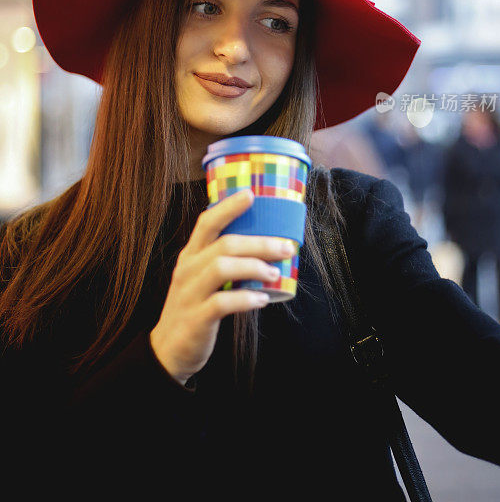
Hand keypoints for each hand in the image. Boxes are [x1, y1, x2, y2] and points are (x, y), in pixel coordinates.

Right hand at [149, 189, 295, 384]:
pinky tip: (261, 300)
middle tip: (286, 247)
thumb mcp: (200, 278)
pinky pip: (222, 303)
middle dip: (259, 243)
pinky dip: (245, 299)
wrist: (168, 350)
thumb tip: (265, 248)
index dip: (228, 207)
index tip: (251, 195)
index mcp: (191, 255)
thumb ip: (223, 261)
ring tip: (275, 274)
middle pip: (224, 244)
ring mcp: (190, 293)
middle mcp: (188, 269)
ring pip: (221, 268)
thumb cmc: (194, 307)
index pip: (206, 222)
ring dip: (254, 267)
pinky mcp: (196, 319)